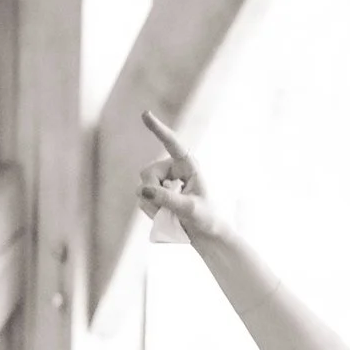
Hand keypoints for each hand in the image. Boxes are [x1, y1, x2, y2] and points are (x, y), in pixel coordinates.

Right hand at [136, 112, 229, 242]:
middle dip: (153, 192)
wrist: (207, 235)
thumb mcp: (190, 209)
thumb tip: (143, 189)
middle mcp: (173, 170)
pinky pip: (142, 198)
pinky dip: (150, 210)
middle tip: (169, 209)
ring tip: (172, 215)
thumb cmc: (207, 218)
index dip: (158, 129)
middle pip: (147, 173)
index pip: (172, 144)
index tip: (145, 114)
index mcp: (188, 166)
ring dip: (152, 205)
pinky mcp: (156, 194)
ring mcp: (162, 181)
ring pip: (142, 187)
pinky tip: (164, 216)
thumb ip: (168, 199)